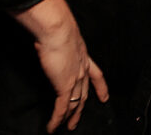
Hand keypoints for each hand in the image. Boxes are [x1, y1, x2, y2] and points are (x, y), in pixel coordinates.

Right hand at [12, 0, 109, 131]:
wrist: (57, 28)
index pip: (96, 74)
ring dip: (70, 117)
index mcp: (83, 55)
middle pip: (85, 93)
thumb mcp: (61, 35)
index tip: (104, 96)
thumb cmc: (56, 26)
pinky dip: (57, 119)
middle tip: (78, 119)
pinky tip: (53, 127)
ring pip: (76, 103)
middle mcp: (82, 67)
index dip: (100, 87)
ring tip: (66, 127)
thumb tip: (46, 40)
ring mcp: (75, 78)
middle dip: (83, 108)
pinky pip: (62, 108)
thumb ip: (57, 42)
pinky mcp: (65, 86)